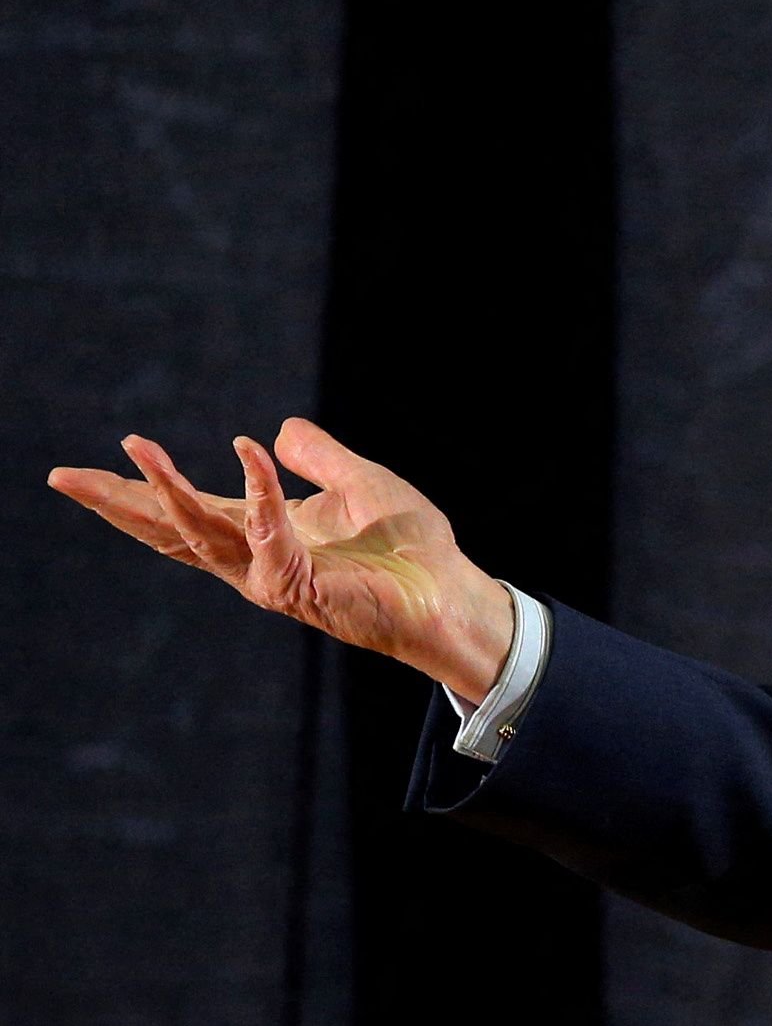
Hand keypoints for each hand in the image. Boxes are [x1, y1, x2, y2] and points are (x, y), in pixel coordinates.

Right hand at [46, 419, 515, 696]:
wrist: (453, 594)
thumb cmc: (413, 549)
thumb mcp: (360, 483)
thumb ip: (319, 456)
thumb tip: (277, 430)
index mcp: (264, 533)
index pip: (188, 510)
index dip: (146, 485)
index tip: (115, 450)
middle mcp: (257, 559)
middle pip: (170, 530)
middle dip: (118, 503)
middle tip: (63, 476)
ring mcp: (273, 578)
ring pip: (201, 535)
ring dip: (168, 492)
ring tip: (137, 451)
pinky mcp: (302, 588)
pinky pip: (270, 534)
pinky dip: (260, 495)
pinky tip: (250, 456)